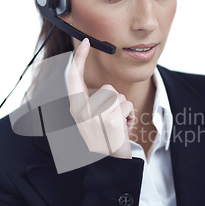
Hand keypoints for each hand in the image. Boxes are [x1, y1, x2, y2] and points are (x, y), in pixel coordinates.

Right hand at [67, 38, 134, 158]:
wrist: (112, 163)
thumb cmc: (105, 138)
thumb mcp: (93, 119)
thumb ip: (93, 102)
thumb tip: (102, 88)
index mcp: (76, 108)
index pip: (74, 77)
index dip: (79, 59)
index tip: (86, 42)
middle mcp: (82, 111)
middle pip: (107, 88)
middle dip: (116, 102)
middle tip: (112, 122)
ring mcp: (95, 115)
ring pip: (119, 97)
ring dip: (124, 111)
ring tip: (118, 127)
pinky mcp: (109, 119)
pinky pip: (127, 106)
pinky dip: (130, 117)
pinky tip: (123, 130)